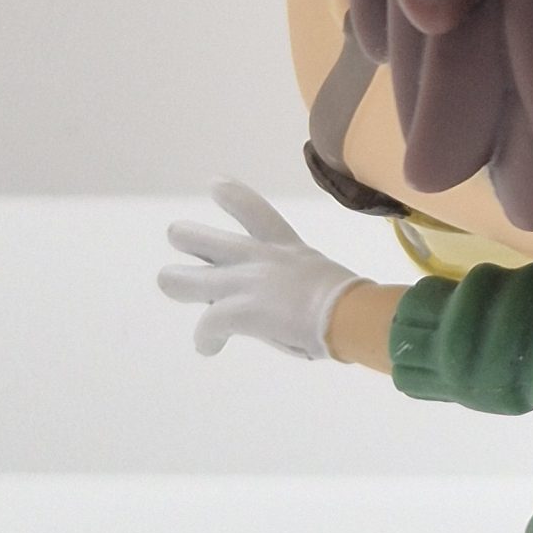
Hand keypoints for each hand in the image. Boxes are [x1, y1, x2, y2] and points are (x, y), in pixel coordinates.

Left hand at [158, 180, 362, 359]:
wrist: (353, 315)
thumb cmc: (355, 305)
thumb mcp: (327, 282)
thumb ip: (304, 286)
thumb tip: (301, 309)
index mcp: (286, 247)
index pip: (253, 209)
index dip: (231, 195)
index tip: (214, 184)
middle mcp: (258, 258)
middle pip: (197, 238)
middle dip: (187, 240)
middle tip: (188, 251)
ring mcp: (243, 283)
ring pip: (179, 279)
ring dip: (177, 284)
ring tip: (179, 289)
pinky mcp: (238, 310)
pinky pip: (206, 326)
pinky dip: (206, 340)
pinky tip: (209, 348)